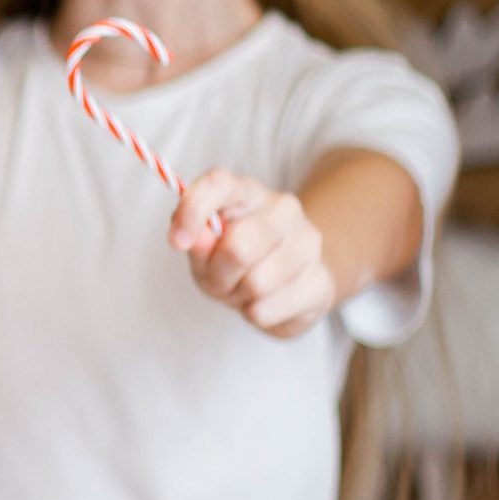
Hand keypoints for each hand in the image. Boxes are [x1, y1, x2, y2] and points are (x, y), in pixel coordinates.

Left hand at [171, 168, 335, 337]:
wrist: (283, 286)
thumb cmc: (232, 262)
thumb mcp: (204, 251)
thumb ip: (194, 241)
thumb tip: (190, 238)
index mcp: (246, 192)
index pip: (218, 184)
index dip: (192, 211)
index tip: (177, 243)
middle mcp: (284, 209)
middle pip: (239, 247)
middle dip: (218, 274)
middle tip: (219, 280)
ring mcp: (309, 242)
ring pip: (256, 283)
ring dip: (238, 296)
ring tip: (243, 289)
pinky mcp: (322, 281)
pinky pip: (268, 310)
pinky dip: (255, 314)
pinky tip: (264, 302)